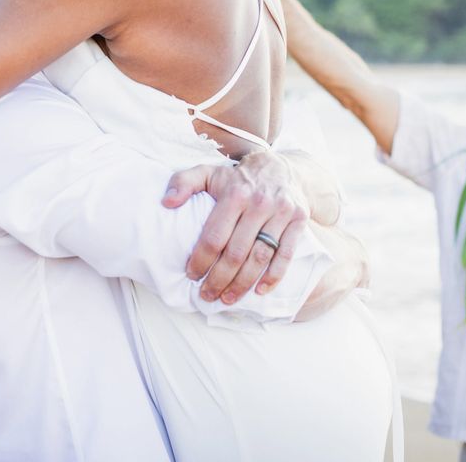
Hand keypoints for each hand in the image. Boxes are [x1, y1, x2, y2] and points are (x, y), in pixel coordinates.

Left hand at [163, 151, 308, 304]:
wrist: (280, 167)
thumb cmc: (237, 178)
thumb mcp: (207, 172)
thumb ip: (183, 184)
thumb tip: (167, 204)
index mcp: (235, 194)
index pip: (214, 237)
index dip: (201, 260)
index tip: (191, 275)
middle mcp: (259, 204)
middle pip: (237, 252)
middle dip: (219, 279)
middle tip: (207, 295)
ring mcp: (281, 213)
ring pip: (260, 257)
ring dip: (243, 284)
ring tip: (227, 299)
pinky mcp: (298, 221)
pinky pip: (286, 254)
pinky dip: (274, 276)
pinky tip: (260, 291)